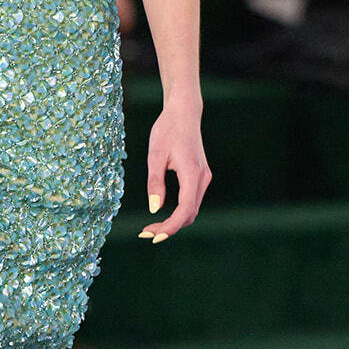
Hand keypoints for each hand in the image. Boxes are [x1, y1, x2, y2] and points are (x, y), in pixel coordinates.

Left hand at [139, 101, 210, 240]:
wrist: (184, 112)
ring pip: (191, 209)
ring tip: (151, 227)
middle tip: (145, 233)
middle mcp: (202, 178)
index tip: (154, 236)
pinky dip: (178, 212)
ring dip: (173, 221)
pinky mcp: (200, 176)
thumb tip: (155, 209)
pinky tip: (162, 215)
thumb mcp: (155, 155)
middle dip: (169, 227)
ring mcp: (203, 177)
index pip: (185, 210)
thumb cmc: (167, 129)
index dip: (171, 227)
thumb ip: (155, 182)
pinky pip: (191, 200)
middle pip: (190, 214)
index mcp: (192, 173)